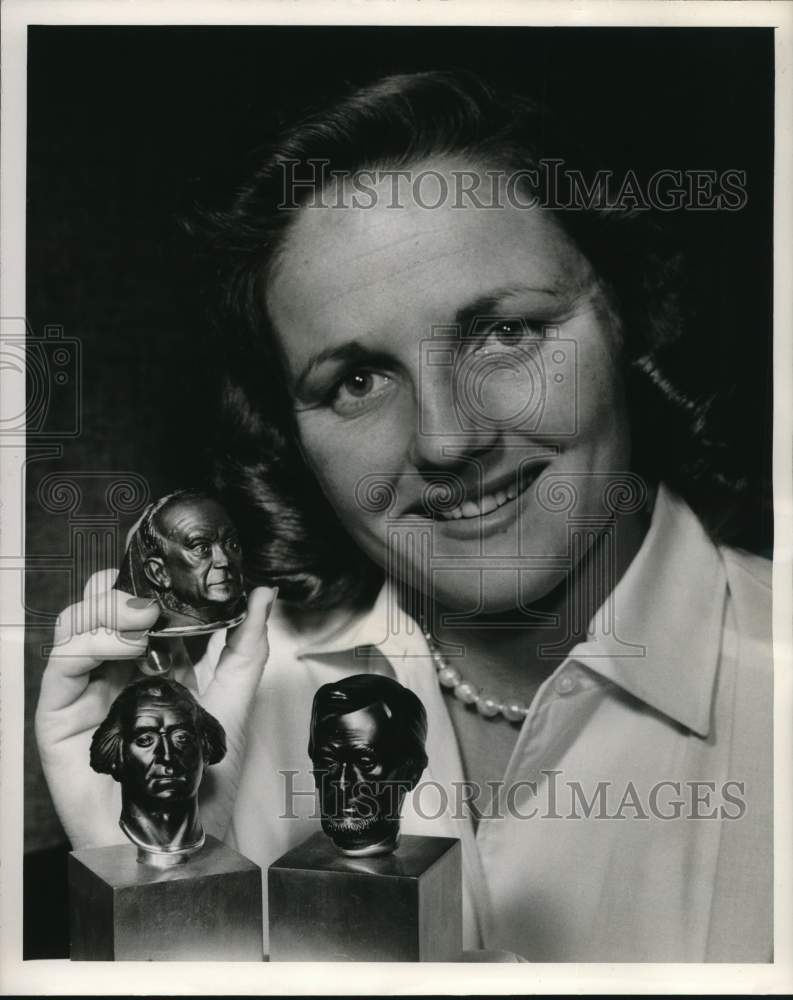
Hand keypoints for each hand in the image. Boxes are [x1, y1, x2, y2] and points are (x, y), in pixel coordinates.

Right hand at [35, 569, 276, 848]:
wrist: (183, 836)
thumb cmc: (204, 780)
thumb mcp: (233, 701)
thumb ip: (246, 646)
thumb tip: (262, 595)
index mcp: (151, 666)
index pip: (138, 607)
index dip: (148, 580)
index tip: (172, 565)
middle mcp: (114, 673)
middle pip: (100, 608)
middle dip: (122, 586)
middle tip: (155, 591)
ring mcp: (87, 692)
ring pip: (75, 625)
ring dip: (107, 609)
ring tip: (143, 617)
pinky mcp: (61, 716)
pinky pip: (61, 664)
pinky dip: (89, 642)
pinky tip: (123, 645)